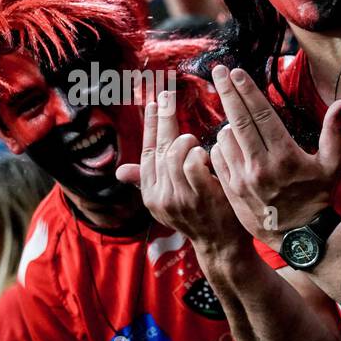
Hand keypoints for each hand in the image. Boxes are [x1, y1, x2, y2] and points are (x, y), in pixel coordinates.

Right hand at [115, 90, 246, 251]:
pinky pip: (194, 162)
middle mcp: (160, 196)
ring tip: (194, 140)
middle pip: (159, 147)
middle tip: (168, 95)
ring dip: (186, 141)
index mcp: (150, 193)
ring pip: (176, 153)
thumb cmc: (198, 216)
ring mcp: (179, 197)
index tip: (152, 103)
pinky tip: (206, 154)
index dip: (149, 126)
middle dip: (164, 118)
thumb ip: (148, 182)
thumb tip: (121, 172)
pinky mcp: (200, 196)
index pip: (146, 152)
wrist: (220, 245)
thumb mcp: (169, 201)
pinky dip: (200, 153)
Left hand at [204, 64, 340, 249]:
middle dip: (227, 91)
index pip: (260, 115)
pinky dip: (221, 146)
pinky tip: (231, 143)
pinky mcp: (230, 189)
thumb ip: (334, 132)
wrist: (298, 236)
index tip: (237, 72)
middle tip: (220, 71)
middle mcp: (260, 166)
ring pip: (224, 138)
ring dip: (228, 124)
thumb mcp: (331, 166)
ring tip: (238, 122)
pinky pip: (217, 157)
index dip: (247, 91)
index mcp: (285, 156)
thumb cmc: (317, 197)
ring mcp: (242, 179)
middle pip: (238, 120)